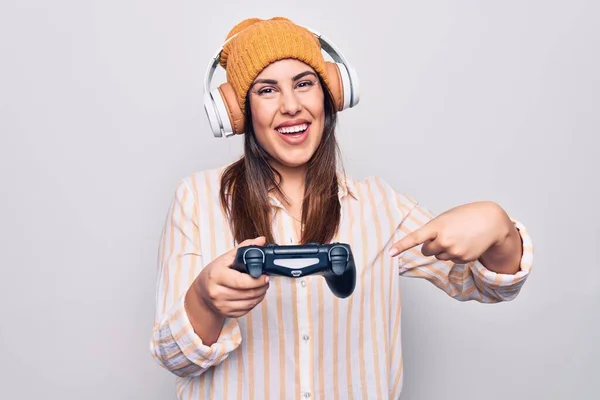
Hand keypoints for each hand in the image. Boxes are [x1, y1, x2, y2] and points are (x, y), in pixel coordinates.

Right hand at [194, 236, 269, 317]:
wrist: (202, 292)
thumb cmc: (215, 272)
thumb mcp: (226, 258)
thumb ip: (244, 248)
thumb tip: (261, 240)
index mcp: (216, 275)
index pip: (241, 281)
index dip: (257, 280)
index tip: (265, 276)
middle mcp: (216, 292)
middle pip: (248, 293)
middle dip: (262, 287)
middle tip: (266, 281)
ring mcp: (220, 305)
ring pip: (249, 303)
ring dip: (260, 295)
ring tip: (262, 287)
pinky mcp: (225, 313)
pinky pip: (246, 310)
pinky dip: (254, 303)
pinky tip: (254, 295)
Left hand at [389, 201, 520, 271]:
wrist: (490, 222)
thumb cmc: (465, 217)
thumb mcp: (446, 218)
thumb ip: (433, 230)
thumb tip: (425, 247)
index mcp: (437, 226)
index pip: (415, 238)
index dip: (401, 246)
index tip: (390, 253)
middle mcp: (444, 240)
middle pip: (426, 251)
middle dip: (432, 245)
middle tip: (445, 235)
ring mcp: (453, 251)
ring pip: (438, 256)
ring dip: (444, 249)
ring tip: (458, 237)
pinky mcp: (462, 259)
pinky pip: (451, 260)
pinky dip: (456, 254)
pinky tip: (465, 243)